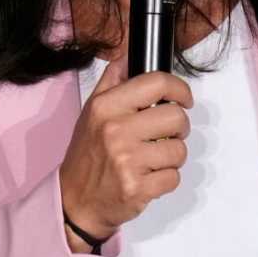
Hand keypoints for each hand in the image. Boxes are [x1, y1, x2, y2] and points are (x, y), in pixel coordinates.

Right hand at [58, 59, 192, 247]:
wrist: (74, 201)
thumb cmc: (87, 154)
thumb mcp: (91, 112)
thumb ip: (112, 82)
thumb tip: (129, 55)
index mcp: (106, 107)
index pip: (157, 83)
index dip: (179, 89)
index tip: (183, 99)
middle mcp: (116, 131)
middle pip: (177, 117)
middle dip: (179, 127)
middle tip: (166, 134)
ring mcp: (127, 161)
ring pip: (179, 150)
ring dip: (172, 156)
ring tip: (153, 159)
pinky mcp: (137, 188)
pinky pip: (174, 177)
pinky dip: (166, 179)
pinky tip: (148, 177)